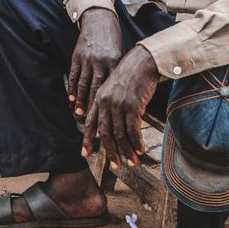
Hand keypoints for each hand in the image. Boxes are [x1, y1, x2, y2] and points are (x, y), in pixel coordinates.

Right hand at [68, 8, 124, 117]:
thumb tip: (123, 94)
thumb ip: (118, 73)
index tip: (107, 116)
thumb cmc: (113, 41)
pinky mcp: (77, 56)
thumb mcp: (120, 55)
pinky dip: (72, 87)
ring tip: (79, 113)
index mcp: (114, 63)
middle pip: (96, 89)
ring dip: (81, 100)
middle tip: (89, 120)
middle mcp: (100, 62)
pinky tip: (71, 98)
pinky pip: (74, 74)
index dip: (108, 104)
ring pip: (83, 84)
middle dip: (92, 106)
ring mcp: (87, 59)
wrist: (100, 20)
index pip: (110, 88)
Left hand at [82, 46, 160, 169]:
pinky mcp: (132, 106)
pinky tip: (141, 150)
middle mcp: (106, 102)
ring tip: (132, 162)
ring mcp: (118, 104)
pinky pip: (132, 130)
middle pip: (105, 133)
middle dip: (110, 152)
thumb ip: (110, 105)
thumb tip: (113, 124)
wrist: (143, 62)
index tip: (84, 154)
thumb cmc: (131, 76)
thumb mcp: (115, 89)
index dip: (87, 139)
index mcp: (99, 98)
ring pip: (119, 135)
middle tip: (116, 165)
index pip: (90, 123)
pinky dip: (136, 142)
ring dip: (126, 151)